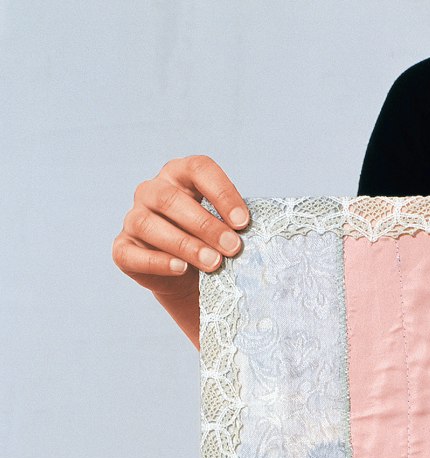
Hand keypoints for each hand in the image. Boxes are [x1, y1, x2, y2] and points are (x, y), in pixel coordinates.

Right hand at [112, 156, 249, 346]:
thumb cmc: (213, 245)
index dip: (222, 193)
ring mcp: (135, 218)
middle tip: (234, 249)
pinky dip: (157, 261)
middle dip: (206, 224)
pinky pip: (133, 252)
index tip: (245, 224)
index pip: (199, 169)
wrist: (189, 279)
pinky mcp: (124, 249)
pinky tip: (181, 269)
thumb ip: (238, 224)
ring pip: (149, 223)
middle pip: (172, 199)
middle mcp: (153, 191)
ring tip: (214, 264)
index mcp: (180, 176)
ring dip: (184, 244)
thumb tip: (269, 234)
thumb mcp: (228, 229)